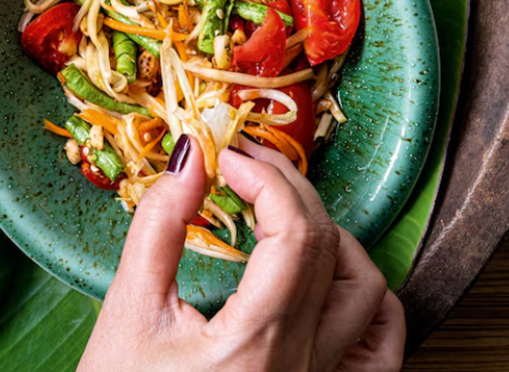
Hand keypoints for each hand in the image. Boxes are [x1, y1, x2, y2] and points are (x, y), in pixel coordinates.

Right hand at [79, 136, 405, 371]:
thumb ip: (158, 228)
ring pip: (367, 290)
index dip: (266, 177)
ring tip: (286, 218)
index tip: (227, 158)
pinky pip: (381, 346)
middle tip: (247, 168)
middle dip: (289, 190)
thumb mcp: (126, 312)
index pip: (294, 231)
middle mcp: (302, 364)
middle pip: (329, 247)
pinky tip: (332, 277)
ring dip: (334, 238)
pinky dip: (369, 298)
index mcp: (255, 341)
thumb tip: (189, 159)